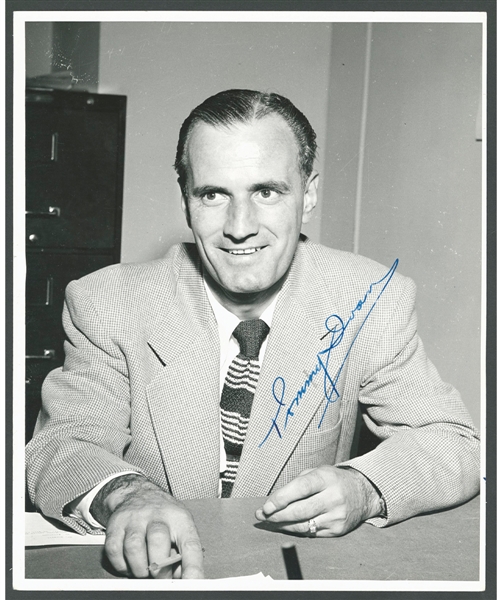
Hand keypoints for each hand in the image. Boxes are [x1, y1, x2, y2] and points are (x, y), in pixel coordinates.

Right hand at [91, 474, 203, 578]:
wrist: (139, 493)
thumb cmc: (164, 517)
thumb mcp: (180, 529)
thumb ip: (182, 556)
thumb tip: (181, 579)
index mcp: (180, 519)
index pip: (190, 544)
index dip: (192, 567)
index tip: (192, 583)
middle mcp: (158, 515)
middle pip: (158, 541)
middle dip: (159, 568)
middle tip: (160, 576)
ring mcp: (135, 518)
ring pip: (134, 547)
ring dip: (139, 568)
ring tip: (144, 570)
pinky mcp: (116, 524)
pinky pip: (114, 550)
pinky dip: (121, 565)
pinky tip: (129, 564)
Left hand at [255, 466, 382, 536]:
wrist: (362, 493)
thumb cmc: (333, 480)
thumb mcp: (318, 472)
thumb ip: (297, 483)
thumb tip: (274, 500)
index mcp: (326, 478)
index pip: (301, 488)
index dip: (281, 498)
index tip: (266, 507)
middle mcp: (333, 497)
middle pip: (300, 510)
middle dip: (277, 515)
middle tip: (262, 516)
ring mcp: (336, 515)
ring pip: (304, 525)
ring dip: (283, 525)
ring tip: (271, 522)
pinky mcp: (338, 530)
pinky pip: (311, 533)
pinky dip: (296, 530)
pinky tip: (287, 526)